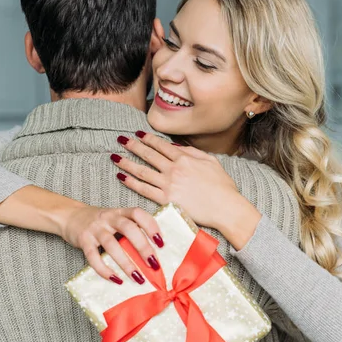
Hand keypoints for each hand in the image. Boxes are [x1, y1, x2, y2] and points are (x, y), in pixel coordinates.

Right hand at [60, 204, 164, 284]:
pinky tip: (116, 279)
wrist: (69, 216)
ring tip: (137, 277)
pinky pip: (93, 257)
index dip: (151, 226)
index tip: (161, 242)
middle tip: (153, 264)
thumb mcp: (116, 219)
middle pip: (128, 229)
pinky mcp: (83, 240)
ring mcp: (95, 228)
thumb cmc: (100, 222)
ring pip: (112, 245)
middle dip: (143, 247)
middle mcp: (108, 218)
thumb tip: (153, 252)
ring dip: (126, 263)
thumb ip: (131, 229)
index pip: (138, 214)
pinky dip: (105, 270)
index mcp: (120, 212)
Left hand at [112, 132, 261, 248]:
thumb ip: (193, 152)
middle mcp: (174, 169)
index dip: (147, 139)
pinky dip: (131, 182)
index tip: (137, 134)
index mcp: (185, 158)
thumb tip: (176, 147)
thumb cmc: (222, 186)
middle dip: (132, 146)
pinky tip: (121, 177)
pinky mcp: (166, 200)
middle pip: (148, 155)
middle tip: (120, 140)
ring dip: (126, 163)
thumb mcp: (211, 161)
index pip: (161, 145)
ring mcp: (169, 185)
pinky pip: (144, 189)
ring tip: (115, 157)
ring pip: (142, 171)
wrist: (226, 208)